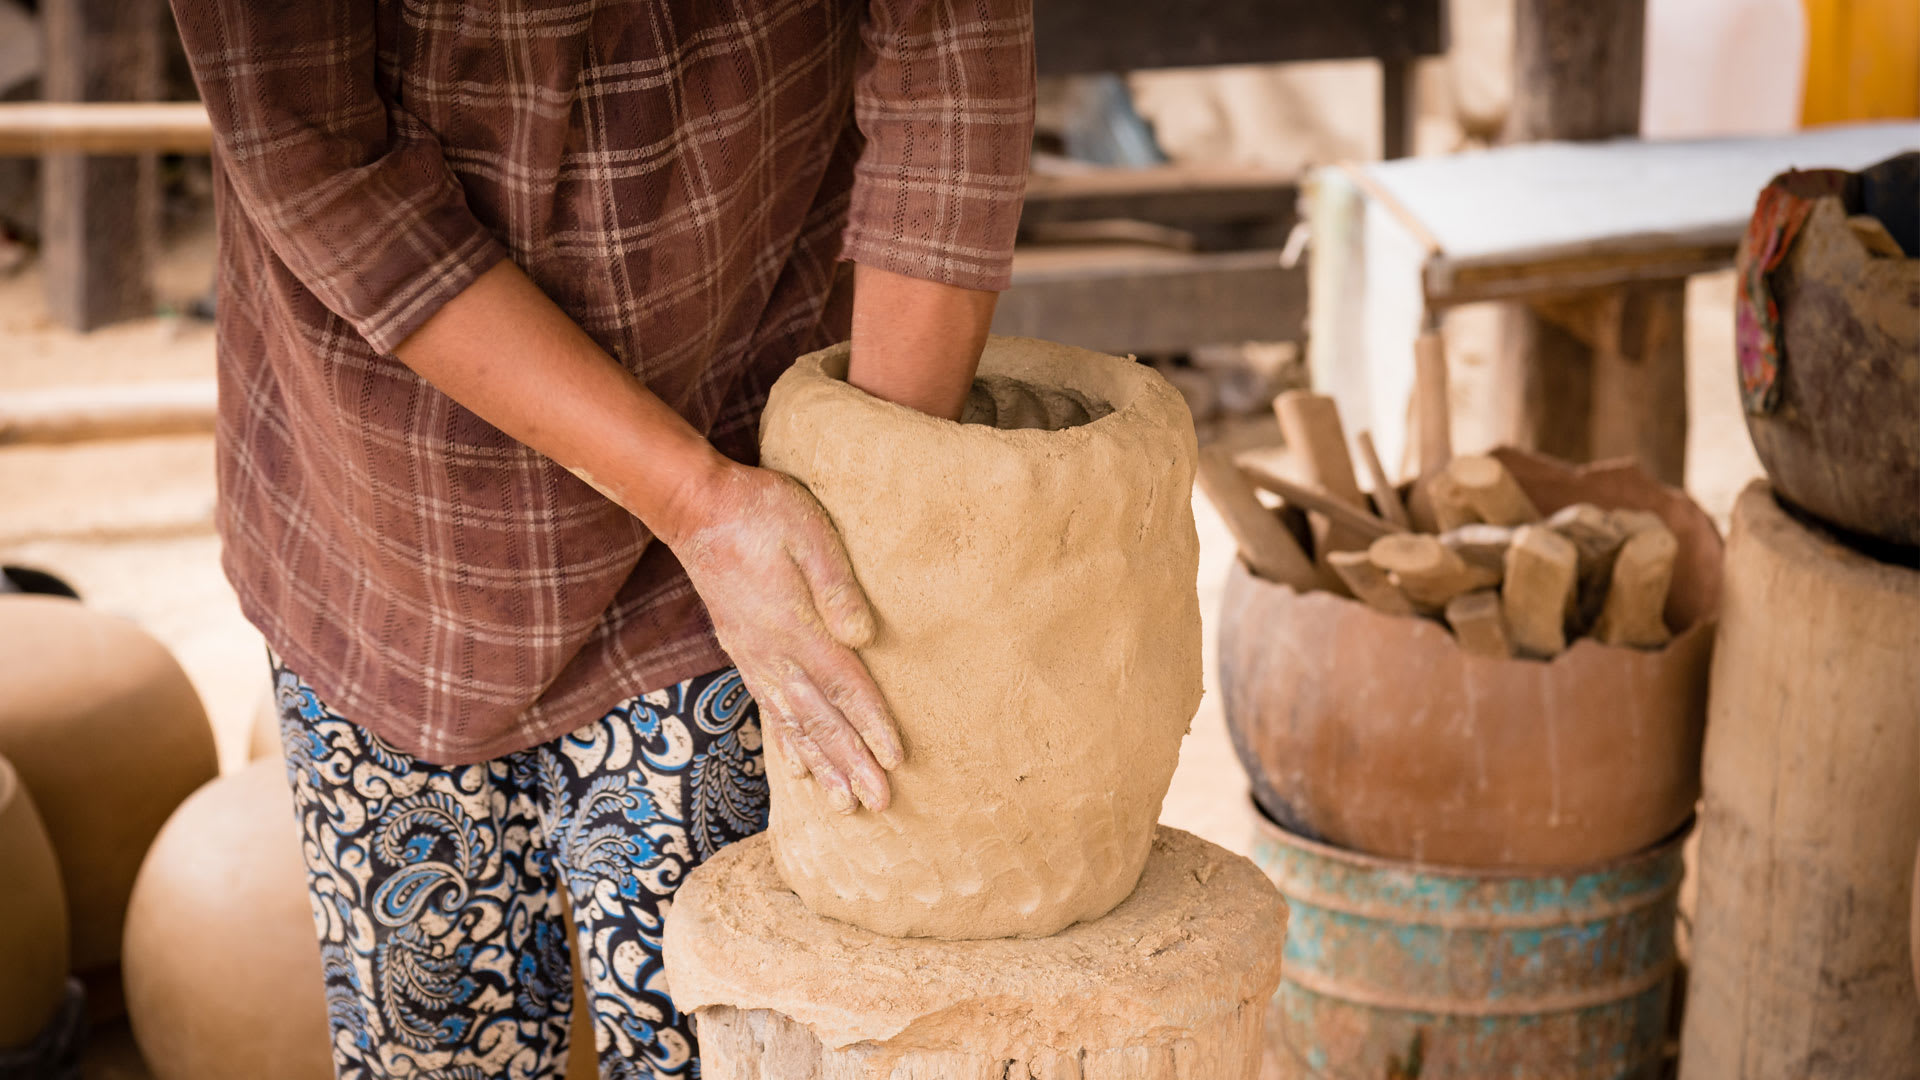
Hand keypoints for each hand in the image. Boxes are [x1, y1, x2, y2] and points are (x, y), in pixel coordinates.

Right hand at [658, 458, 901, 812]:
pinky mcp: (743, 652)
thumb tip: (864, 636)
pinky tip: (799, 769)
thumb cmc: (761, 512)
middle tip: (878, 802)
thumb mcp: (809, 532)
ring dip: (821, 765)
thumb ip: (836, 585)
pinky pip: (768, 709)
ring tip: (843, 805)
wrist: (697, 509)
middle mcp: (773, 653)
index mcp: (795, 626)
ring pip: (792, 724)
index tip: (896, 761)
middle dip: (851, 763)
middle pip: (820, 718)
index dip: (871, 724)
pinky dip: (786, 744)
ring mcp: (754, 657)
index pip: (843, 685)